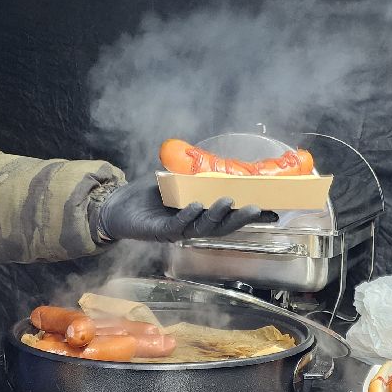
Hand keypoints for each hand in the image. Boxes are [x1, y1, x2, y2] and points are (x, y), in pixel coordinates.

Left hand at [98, 179, 264, 243]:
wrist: (118, 205)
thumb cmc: (149, 193)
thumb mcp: (176, 179)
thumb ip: (195, 173)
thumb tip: (217, 159)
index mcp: (202, 215)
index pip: (230, 217)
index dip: (251, 216)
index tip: (273, 212)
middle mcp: (194, 226)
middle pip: (222, 226)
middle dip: (240, 218)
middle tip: (257, 208)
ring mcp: (179, 231)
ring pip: (204, 227)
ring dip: (217, 215)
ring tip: (229, 201)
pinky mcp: (161, 232)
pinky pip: (178, 225)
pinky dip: (189, 214)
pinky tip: (196, 204)